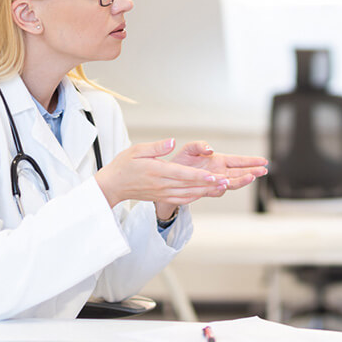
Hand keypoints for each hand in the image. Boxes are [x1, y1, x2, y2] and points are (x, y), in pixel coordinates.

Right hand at [94, 138, 229, 207]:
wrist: (113, 186)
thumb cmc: (124, 165)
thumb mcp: (137, 150)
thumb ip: (157, 147)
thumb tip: (171, 142)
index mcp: (157, 171)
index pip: (182, 174)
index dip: (199, 176)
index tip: (213, 175)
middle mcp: (162, 185)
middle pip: (190, 185)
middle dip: (210, 183)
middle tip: (228, 180)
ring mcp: (163, 193)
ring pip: (189, 193)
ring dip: (207, 190)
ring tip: (223, 186)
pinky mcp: (163, 197)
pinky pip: (183, 199)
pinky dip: (196, 196)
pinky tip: (206, 192)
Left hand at [168, 141, 267, 197]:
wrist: (168, 178)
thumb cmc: (181, 161)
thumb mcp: (189, 149)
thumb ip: (200, 146)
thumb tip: (211, 149)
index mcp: (219, 161)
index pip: (238, 161)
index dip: (251, 161)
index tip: (263, 161)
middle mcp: (219, 172)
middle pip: (240, 173)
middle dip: (252, 171)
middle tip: (264, 171)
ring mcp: (214, 183)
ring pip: (231, 183)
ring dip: (241, 180)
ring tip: (250, 177)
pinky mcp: (206, 191)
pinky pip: (216, 191)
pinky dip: (221, 188)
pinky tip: (226, 184)